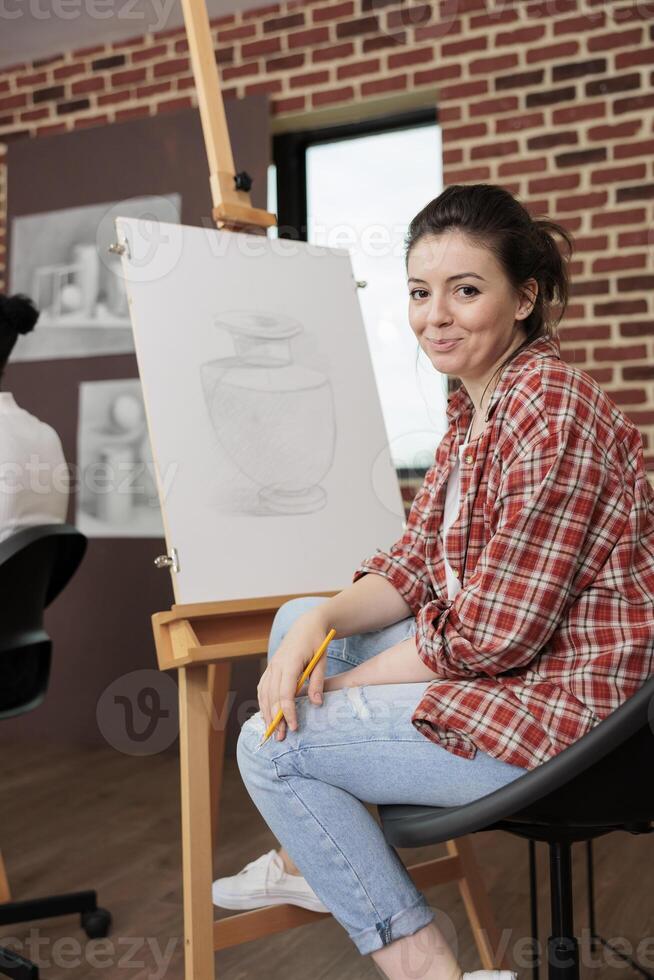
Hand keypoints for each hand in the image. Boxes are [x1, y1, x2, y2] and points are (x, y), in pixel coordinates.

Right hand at [258, 610, 331, 741]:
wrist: (306, 624)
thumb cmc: (317, 642)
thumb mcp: (322, 659)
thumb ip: (318, 682)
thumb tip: (315, 704)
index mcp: (291, 662)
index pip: (285, 692)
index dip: (287, 712)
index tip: (294, 727)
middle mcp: (277, 664)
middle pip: (272, 696)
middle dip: (275, 718)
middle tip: (281, 737)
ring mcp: (271, 665)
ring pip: (264, 693)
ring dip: (266, 712)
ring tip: (271, 731)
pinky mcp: (270, 667)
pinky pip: (262, 686)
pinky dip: (262, 701)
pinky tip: (266, 713)